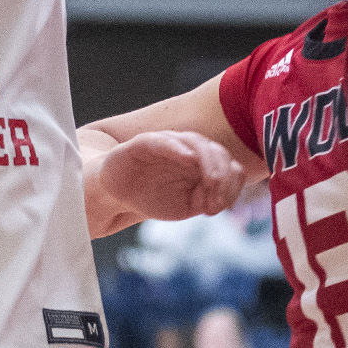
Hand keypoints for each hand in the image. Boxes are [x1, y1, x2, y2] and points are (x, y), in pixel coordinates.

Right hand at [97, 131, 246, 221]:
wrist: (116, 195)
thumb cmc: (153, 197)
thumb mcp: (185, 205)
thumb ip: (205, 201)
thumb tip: (221, 201)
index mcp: (202, 164)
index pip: (228, 166)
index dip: (232, 185)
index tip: (222, 206)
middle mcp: (188, 150)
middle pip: (217, 152)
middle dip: (223, 175)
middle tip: (218, 199)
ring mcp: (168, 144)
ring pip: (196, 142)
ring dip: (208, 161)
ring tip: (211, 181)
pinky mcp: (144, 144)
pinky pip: (163, 141)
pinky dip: (178, 147)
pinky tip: (188, 158)